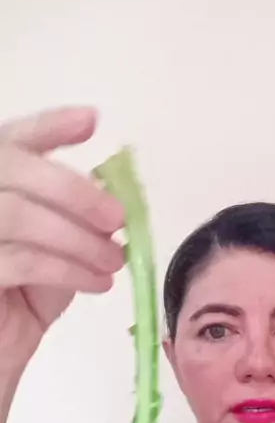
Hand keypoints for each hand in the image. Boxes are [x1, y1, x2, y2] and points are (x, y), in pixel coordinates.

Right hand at [0, 106, 124, 369]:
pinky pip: (21, 260)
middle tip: (116, 217)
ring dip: (77, 237)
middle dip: (72, 189)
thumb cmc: (21, 302)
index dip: (45, 126)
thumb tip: (108, 192)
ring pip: (17, 214)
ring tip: (114, 259)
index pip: (6, 140)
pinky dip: (68, 269)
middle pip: (8, 166)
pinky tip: (98, 282)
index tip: (90, 121)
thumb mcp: (53, 252)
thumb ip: (69, 218)